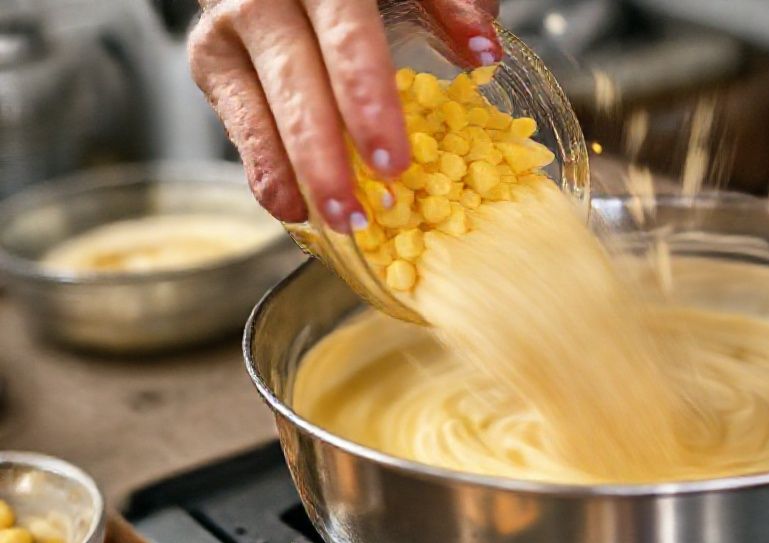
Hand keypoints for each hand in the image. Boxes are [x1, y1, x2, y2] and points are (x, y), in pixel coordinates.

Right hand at [188, 0, 500, 231]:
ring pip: (258, 109)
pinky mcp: (211, 61)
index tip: (392, 161)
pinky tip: (295, 207)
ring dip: (298, 174)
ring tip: (338, 220)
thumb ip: (447, 1)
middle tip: (362, 210)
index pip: (345, 35)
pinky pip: (238, 124)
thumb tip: (483, 50)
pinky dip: (266, 171)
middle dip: (327, 154)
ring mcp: (230, 30)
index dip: (367, 99)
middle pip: (296, 80)